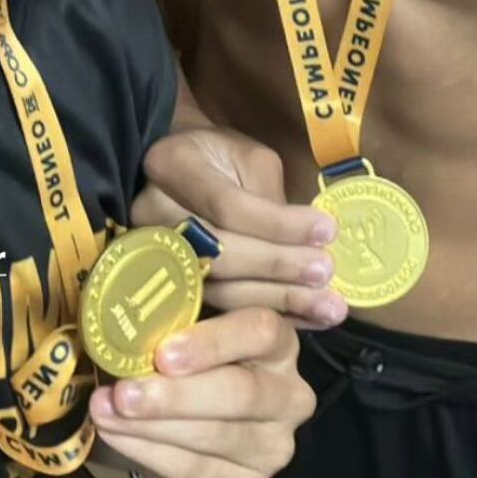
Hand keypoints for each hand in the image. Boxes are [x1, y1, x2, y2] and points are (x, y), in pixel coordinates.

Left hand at [91, 306, 315, 477]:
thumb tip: (130, 306)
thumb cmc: (188, 373)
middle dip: (177, 393)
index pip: (262, 331)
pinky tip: (114, 434)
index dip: (214, 341)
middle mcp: (288, 396)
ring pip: (213, 434)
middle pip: (241, 392)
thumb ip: (175, 322)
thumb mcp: (188, 338)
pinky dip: (146, 451)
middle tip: (124, 392)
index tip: (163, 352)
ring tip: (105, 410)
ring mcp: (271, 448)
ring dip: (151, 424)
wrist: (187, 446)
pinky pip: (193, 470)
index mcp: (279, 345)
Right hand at [134, 126, 346, 325]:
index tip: (327, 230)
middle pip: (218, 253)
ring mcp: (150, 255)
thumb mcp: (249, 160)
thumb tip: (311, 245)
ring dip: (278, 299)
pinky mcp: (168, 287)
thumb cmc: (221, 161)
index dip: (279, 225)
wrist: (182, 174)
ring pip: (218, 288)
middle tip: (326, 272)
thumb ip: (271, 200)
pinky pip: (220, 308)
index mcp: (169, 165)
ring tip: (328, 306)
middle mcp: (148, 213)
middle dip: (278, 266)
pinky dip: (267, 313)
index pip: (227, 206)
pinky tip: (305, 317)